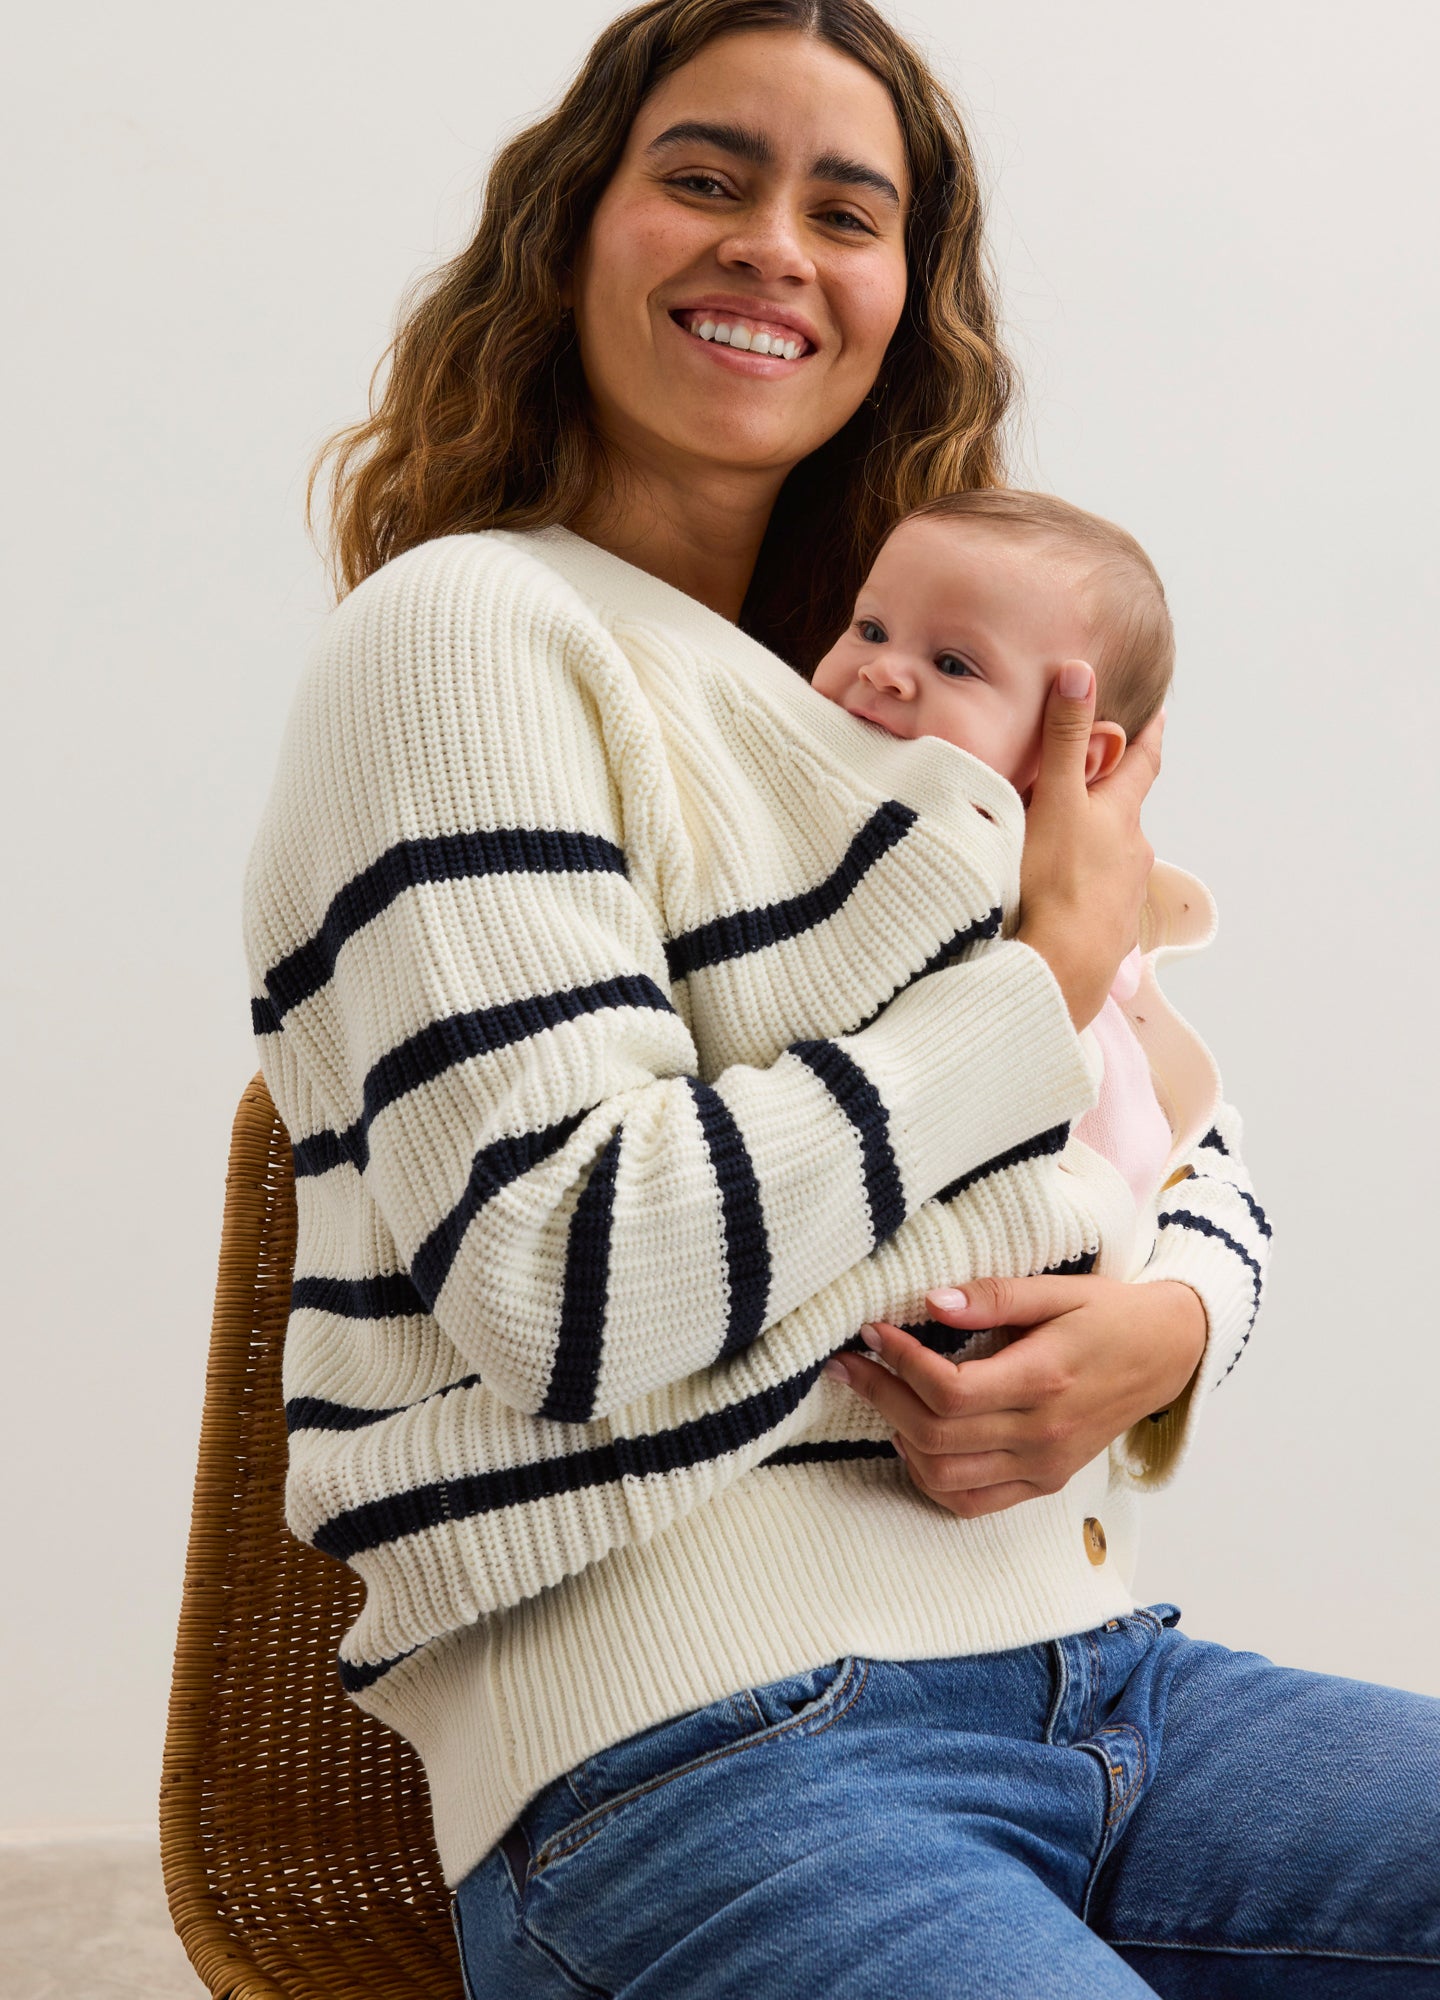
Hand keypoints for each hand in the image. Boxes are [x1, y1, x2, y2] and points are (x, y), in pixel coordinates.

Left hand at [823, 1275, 1206, 1518]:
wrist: (1167, 1355)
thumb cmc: (1109, 1315)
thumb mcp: (1057, 1289)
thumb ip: (993, 1296)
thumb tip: (932, 1301)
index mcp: (1044, 1380)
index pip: (948, 1390)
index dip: (899, 1363)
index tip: (872, 1332)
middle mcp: (1042, 1433)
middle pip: (934, 1434)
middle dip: (880, 1395)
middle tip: (850, 1362)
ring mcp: (1043, 1465)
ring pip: (943, 1475)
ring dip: (898, 1437)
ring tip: (879, 1395)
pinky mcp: (1044, 1482)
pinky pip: (970, 1501)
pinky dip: (930, 1479)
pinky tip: (912, 1439)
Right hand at [1017, 662, 1162, 1029]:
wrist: (1061, 967)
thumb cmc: (1053, 881)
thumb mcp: (1053, 799)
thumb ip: (1063, 738)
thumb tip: (1080, 672)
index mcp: (1121, 815)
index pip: (1142, 763)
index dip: (1148, 736)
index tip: (1159, 716)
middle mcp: (1133, 853)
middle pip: (1125, 815)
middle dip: (1110, 799)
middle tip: (1090, 785)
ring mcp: (1124, 897)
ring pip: (1112, 860)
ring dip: (1094, 849)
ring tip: (1062, 848)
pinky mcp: (1108, 934)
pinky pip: (1097, 901)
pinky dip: (1083, 891)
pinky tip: (1059, 900)